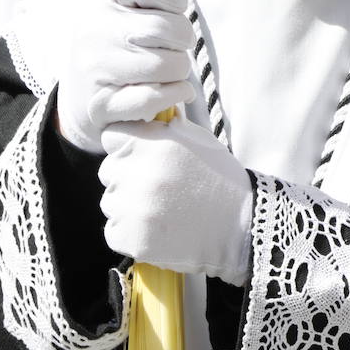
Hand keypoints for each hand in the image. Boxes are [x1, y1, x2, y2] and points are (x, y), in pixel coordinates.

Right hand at [56, 0, 194, 153]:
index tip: (178, 8)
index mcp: (99, 1)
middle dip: (184, 40)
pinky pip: (153, 98)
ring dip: (180, 71)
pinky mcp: (102, 104)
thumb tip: (180, 2)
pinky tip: (178, 91)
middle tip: (178, 47)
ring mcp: (95, 68)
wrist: (81, 99)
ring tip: (171, 71)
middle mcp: (93, 31)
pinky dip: (175, 94)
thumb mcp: (121, 12)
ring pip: (164, 65)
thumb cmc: (114, 49)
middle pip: (164, 28)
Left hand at [99, 117, 252, 285]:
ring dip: (127, 206)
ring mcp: (134, 208)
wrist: (241, 225)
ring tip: (160, 211)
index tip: (140, 159)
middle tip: (157, 189)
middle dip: (126, 178)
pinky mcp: (134, 238)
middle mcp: (139, 172)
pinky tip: (155, 230)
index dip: (125, 147)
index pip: (110, 137)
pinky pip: (113, 232)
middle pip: (108, 171)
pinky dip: (129, 233)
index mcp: (151, 143)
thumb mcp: (196, 139)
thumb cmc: (219, 179)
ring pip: (110, 202)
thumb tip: (143, 111)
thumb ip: (164, 127)